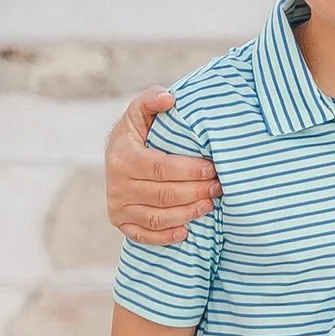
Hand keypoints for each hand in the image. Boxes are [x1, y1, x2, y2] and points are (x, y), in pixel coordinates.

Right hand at [106, 91, 217, 245]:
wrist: (116, 156)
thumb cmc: (137, 132)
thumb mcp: (140, 111)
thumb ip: (153, 99)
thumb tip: (170, 99)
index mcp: (121, 156)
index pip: (160, 168)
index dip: (189, 170)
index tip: (212, 168)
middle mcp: (116, 184)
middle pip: (163, 195)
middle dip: (195, 192)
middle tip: (218, 187)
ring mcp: (117, 206)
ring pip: (157, 217)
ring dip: (187, 214)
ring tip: (210, 205)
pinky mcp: (120, 222)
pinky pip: (145, 235)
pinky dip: (167, 236)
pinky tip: (187, 230)